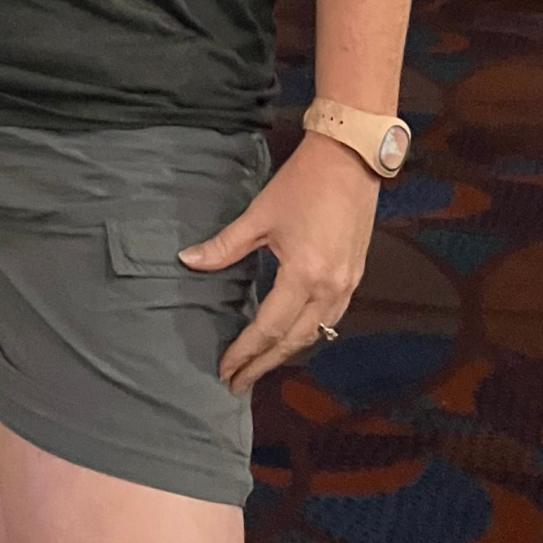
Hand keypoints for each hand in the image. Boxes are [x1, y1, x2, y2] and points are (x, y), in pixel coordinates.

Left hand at [179, 132, 380, 394]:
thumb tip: (188, 260)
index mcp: (304, 276)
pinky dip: (308, 334)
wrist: (349, 160)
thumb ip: (224, 246)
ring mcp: (347, 285)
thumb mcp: (259, 215)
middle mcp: (330, 289)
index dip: (245, 352)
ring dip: (286, 353)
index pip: (268, 328)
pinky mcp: (354, 276)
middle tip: (238, 382)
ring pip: (315, 334)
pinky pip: (330, 319)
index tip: (225, 369)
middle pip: (293, 341)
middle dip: (264, 364)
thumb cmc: (302, 184)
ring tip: (260, 365)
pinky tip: (292, 336)